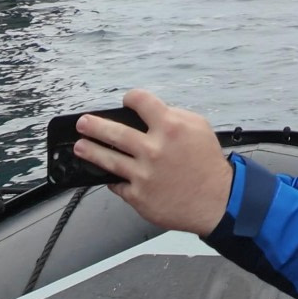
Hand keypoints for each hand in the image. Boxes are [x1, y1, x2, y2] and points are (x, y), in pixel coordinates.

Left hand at [74, 89, 233, 234]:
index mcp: (169, 127)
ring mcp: (143, 174)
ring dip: (90, 150)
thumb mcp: (198, 127)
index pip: (140, 101)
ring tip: (80, 146)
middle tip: (83, 123)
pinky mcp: (138, 196)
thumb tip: (151, 113)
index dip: (131, 98)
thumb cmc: (208, 164)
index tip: (126, 100)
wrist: (217, 200)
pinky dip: (113, 178)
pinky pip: (117, 184)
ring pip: (107, 159)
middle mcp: (153, 149)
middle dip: (93, 125)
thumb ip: (173, 116)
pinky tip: (107, 174)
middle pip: (113, 131)